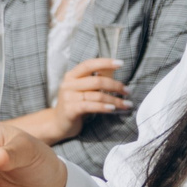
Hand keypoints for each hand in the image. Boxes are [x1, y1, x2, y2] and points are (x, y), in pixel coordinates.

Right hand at [11, 59, 131, 143]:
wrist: (58, 124)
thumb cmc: (75, 105)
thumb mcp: (84, 90)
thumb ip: (95, 80)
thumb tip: (112, 71)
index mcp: (71, 76)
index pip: (89, 64)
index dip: (105, 62)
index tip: (120, 63)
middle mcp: (68, 84)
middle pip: (96, 81)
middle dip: (115, 85)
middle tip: (127, 91)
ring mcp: (68, 97)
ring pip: (97, 95)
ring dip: (115, 100)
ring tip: (127, 104)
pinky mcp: (70, 110)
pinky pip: (91, 106)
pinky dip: (104, 107)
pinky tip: (113, 109)